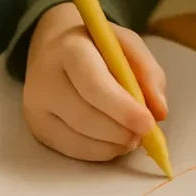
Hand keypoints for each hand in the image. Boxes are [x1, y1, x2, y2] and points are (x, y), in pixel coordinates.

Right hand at [22, 2, 167, 161]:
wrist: (56, 47)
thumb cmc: (97, 47)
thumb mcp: (127, 44)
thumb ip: (148, 72)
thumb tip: (159, 112)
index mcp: (69, 48)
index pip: (94, 84)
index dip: (123, 108)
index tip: (149, 123)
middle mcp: (45, 77)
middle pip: (84, 116)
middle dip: (120, 131)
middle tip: (144, 134)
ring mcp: (36, 105)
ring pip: (78, 137)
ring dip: (113, 144)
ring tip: (132, 137)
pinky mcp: (37, 126)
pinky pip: (71, 149)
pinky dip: (99, 151)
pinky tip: (114, 142)